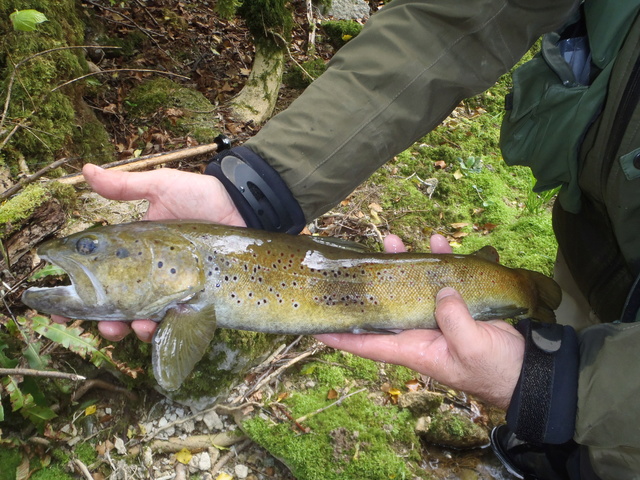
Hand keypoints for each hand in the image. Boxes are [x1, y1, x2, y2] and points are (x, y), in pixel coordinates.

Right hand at [53, 163, 244, 341]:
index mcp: (136, 248)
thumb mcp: (162, 187)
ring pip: (141, 318)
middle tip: (90, 325)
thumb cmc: (202, 196)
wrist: (243, 208)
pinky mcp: (196, 299)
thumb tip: (85, 171)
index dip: (77, 292)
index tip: (54, 305)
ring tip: (122, 329)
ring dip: (126, 327)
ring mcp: (174, 287)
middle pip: (117, 303)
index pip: (99, 274)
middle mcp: (152, 271)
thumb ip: (126, 186)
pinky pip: (172, 321)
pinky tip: (151, 327)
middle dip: (100, 319)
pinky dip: (157, 328)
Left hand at [315, 234, 524, 408]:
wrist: (529, 368)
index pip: (367, 343)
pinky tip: (437, 240)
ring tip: (390, 238)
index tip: (316, 325)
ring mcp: (436, 315)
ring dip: (402, 263)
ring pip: (411, 285)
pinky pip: (444, 277)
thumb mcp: (471, 349)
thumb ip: (453, 321)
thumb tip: (440, 290)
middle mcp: (418, 330)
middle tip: (354, 261)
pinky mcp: (457, 303)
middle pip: (385, 304)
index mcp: (413, 349)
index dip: (341, 335)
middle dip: (369, 284)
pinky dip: (440, 259)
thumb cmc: (495, 369)